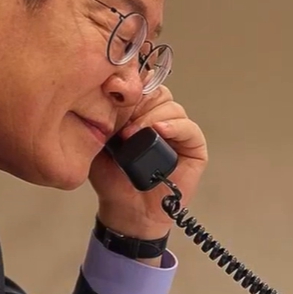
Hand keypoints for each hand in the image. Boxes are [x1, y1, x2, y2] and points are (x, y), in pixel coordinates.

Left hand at [88, 86, 207, 248]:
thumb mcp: (99, 140)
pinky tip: (159, 132)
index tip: (113, 99)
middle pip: (156, 91)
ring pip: (171, 106)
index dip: (128, 89)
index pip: (139, 84)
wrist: (125, 209)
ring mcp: (178, 130)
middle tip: (122, 120)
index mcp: (138, 110)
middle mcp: (159, 116)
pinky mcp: (193, 147)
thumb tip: (104, 93)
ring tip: (132, 134)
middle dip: (138, 102)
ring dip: (151, 116)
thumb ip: (103, 116)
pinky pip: (189, 127)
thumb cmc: (111, 177)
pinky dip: (174, 126)